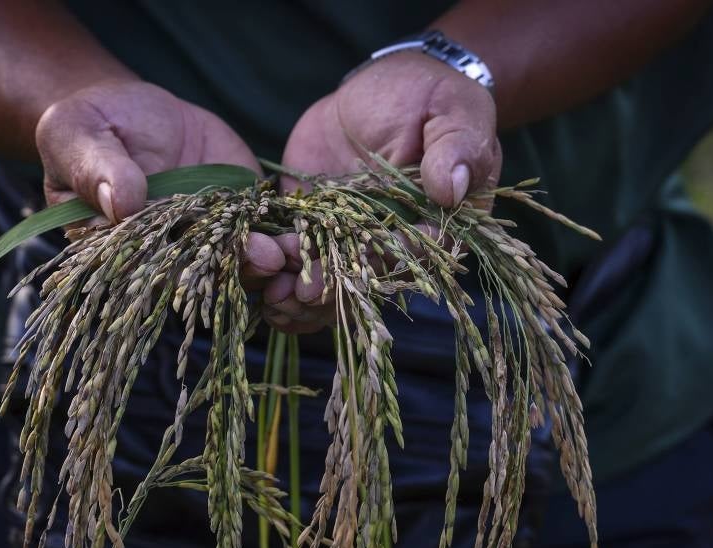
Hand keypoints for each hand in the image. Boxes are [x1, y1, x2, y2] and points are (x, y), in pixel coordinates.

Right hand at [35, 79, 285, 287]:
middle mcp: (168, 252)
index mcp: (120, 249)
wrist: (130, 109)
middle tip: (261, 258)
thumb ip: (95, 169)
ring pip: (236, 257)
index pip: (147, 269)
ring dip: (263, 257)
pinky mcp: (237, 212)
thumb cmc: (89, 125)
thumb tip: (121, 202)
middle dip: (234, 267)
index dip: (175, 273)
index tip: (201, 270)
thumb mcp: (77, 136)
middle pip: (200, 271)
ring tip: (283, 249)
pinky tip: (301, 231)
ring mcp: (206, 234)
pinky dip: (283, 232)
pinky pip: (262, 227)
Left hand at [264, 52, 502, 333]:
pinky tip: (258, 281)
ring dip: (302, 292)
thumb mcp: (453, 114)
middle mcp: (393, 239)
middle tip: (305, 293)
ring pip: (329, 277)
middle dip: (335, 287)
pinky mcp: (313, 221)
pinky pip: (296, 252)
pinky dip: (278, 269)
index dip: (388, 260)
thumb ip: (454, 150)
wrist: (384, 85)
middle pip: (366, 276)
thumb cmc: (431, 97)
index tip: (363, 262)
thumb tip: (450, 189)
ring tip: (276, 297)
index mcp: (437, 224)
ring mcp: (350, 234)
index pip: (416, 252)